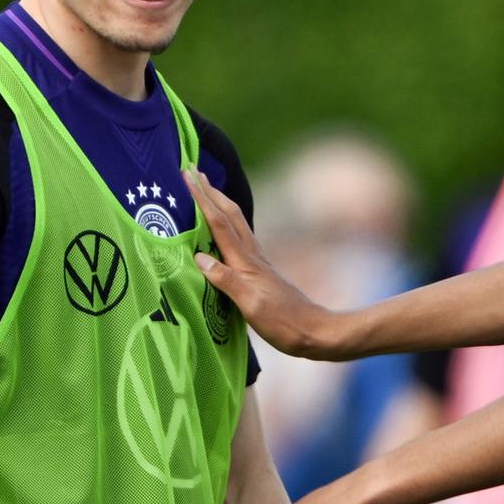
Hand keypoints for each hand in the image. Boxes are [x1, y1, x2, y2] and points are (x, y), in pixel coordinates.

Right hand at [185, 169, 345, 358]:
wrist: (316, 332)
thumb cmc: (284, 323)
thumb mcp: (252, 305)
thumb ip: (226, 281)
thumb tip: (199, 257)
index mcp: (246, 262)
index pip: (219, 223)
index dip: (202, 198)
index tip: (188, 175)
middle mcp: (252, 257)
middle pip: (229, 215)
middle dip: (210, 191)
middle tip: (192, 171)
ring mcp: (258, 263)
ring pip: (235, 223)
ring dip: (219, 204)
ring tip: (205, 190)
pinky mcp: (261, 272)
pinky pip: (239, 239)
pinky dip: (227, 225)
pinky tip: (225, 229)